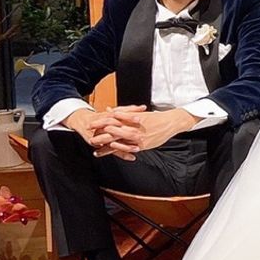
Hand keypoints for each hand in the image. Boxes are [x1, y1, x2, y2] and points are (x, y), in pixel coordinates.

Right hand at [65, 106, 146, 155]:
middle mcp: (104, 125)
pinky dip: (122, 154)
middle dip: (127, 133)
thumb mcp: (114, 111)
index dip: (129, 116)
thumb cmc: (102, 117)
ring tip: (137, 148)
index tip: (140, 118)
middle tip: (139, 135)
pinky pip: (112, 150)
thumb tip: (143, 107)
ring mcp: (101, 136)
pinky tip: (131, 157)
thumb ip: (128, 110)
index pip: (119, 114)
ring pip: (113, 141)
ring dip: (125, 145)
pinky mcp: (100, 145)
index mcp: (108, 115)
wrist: (83, 122)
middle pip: (115, 128)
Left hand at [70, 105, 196, 158]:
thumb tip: (109, 110)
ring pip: (119, 140)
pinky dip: (120, 149)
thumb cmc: (154, 118)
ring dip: (107, 144)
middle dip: (100, 135)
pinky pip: (129, 147)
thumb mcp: (138, 113)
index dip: (100, 123)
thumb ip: (123, 112)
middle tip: (89, 137)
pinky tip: (112, 150)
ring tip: (96, 146)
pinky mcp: (143, 145)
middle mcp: (133, 127)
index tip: (90, 125)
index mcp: (131, 118)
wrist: (171, 122)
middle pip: (113, 131)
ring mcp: (138, 137)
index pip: (112, 120)